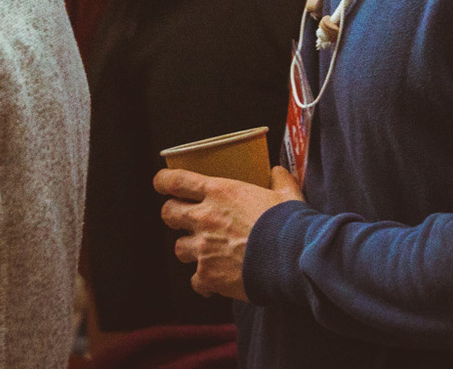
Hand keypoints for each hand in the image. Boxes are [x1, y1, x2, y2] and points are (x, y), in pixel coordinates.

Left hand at [157, 165, 304, 300]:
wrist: (291, 259)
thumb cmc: (288, 223)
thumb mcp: (287, 194)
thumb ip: (280, 180)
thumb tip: (278, 171)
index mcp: (220, 192)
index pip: (176, 181)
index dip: (164, 181)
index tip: (162, 183)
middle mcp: (205, 218)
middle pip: (169, 213)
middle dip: (173, 214)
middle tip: (184, 217)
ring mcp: (203, 248)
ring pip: (178, 247)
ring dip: (189, 248)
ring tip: (205, 252)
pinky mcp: (207, 275)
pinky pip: (195, 280)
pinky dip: (203, 281)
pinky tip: (216, 281)